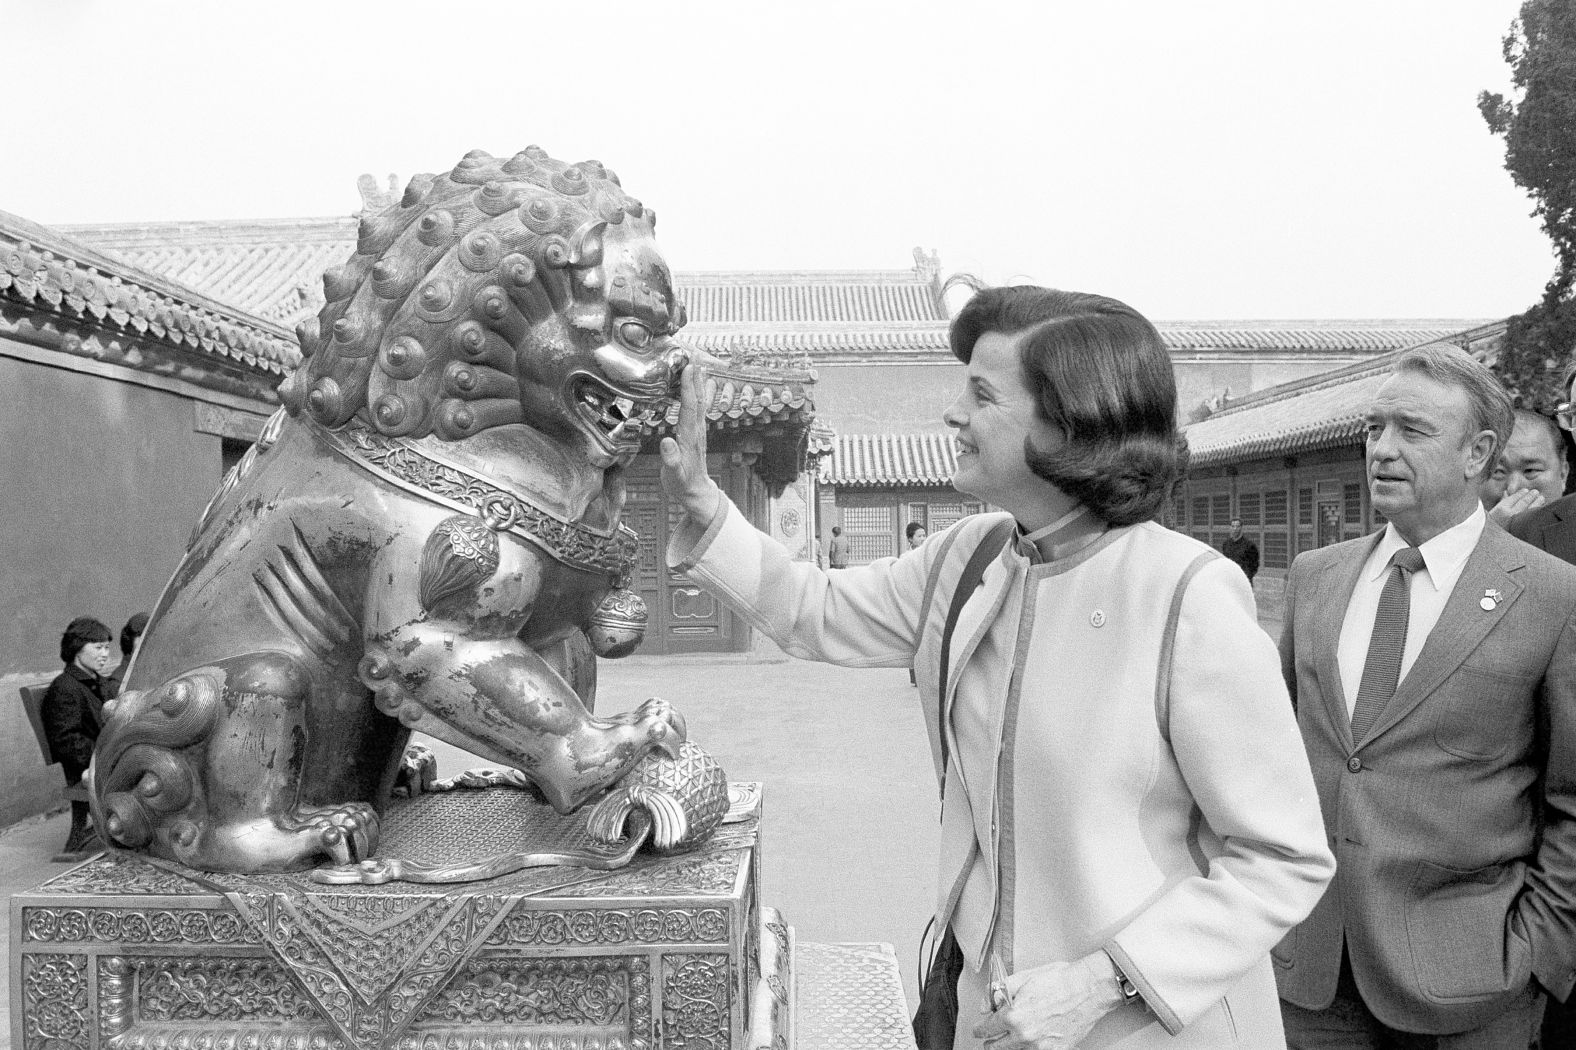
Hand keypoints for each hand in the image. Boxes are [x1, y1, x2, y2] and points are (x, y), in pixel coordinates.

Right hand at [659, 349, 722, 521]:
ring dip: (698, 380)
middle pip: (698, 397)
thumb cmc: (682, 484)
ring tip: (696, 362)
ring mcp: (697, 429)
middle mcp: (696, 429)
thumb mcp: (674, 475)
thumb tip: (666, 443)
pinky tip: (694, 384)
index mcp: (689, 436)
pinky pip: (696, 406)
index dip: (688, 387)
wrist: (696, 492)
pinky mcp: (695, 431)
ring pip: (699, 400)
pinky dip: (695, 392)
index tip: (687, 368)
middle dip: (696, 375)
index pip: (690, 406)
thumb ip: (671, 460)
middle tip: (694, 354)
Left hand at [972, 951, 1124, 1049]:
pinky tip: (1031, 1037)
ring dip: (1010, 1045)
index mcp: (1013, 1017)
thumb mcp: (1022, 978)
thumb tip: (984, 1005)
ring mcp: (1041, 1047)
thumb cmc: (1060, 980)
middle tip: (990, 1036)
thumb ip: (998, 992)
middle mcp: (1025, 1036)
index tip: (979, 1028)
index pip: (986, 1029)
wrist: (1090, 989)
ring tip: (1013, 1035)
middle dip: (991, 1041)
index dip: (980, 1028)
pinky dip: (1029, 1047)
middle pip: (996, 1048)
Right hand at [1488, 486, 1544, 527]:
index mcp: (1501, 510)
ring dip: (1537, 503)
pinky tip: (1540, 510)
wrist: (1487, 542)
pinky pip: (1531, 519)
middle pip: (1524, 503)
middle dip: (1531, 496)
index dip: (1520, 493)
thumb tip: (1506, 492)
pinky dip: (1536, 513)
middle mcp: (1511, 515)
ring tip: (1542, 498)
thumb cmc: (1487, 527)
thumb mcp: (1490, 514)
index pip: (1514, 498)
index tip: (1525, 490)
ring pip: (1530, 510)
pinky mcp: (1522, 531)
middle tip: (1536, 492)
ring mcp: (1518, 523)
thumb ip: (1500, 503)